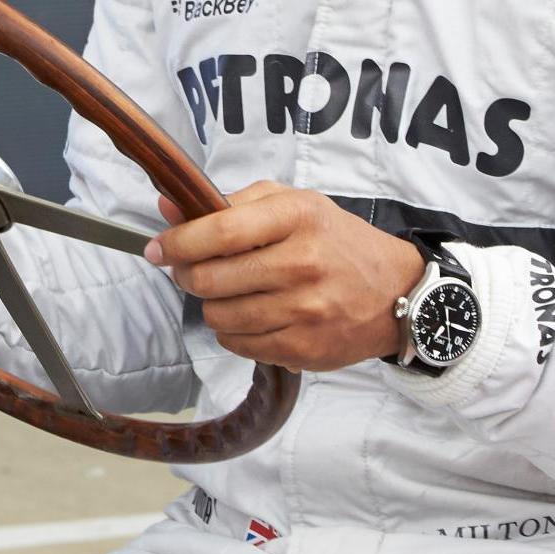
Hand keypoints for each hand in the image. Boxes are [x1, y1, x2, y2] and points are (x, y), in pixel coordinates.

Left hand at [143, 182, 423, 371]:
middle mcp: (301, 264)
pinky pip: (240, 345)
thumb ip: (228, 204)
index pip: (218, 232)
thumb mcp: (291, 204)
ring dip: (212, 305)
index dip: (177, 242)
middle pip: (211, 279)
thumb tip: (167, 207)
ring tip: (230, 292)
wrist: (396, 291)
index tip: (158, 248)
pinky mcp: (305, 349)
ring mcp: (305, 311)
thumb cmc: (336, 241)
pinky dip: (234, 332)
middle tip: (192, 270)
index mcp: (296, 218)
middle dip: (188, 275)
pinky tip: (251, 315)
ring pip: (219, 317)